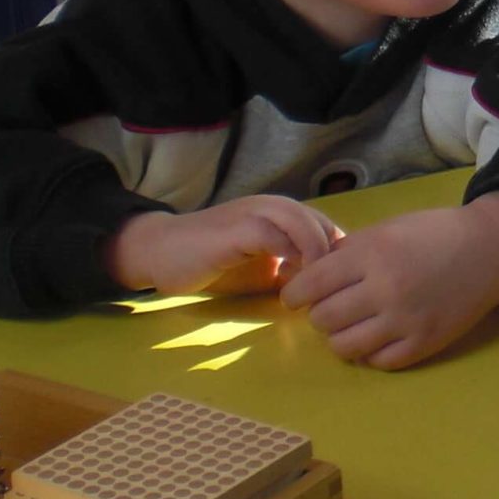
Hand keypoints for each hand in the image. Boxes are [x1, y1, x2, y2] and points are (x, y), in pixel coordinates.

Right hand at [105, 196, 342, 298]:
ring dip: (315, 255)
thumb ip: (292, 271)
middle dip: (333, 259)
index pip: (328, 229)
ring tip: (316, 287)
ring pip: (303, 223)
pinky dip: (289, 256)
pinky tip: (289, 282)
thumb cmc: (214, 264)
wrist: (160, 253)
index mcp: (282, 214)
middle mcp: (273, 206)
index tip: (338, 288)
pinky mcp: (236, 228)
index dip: (338, 258)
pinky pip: (274, 236)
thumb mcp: (263, 269)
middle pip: (323, 224)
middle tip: (331, 292)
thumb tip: (326, 290)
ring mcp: (254, 213)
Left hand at [280, 193, 498, 369]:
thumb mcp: (386, 229)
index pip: (311, 285)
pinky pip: (378, 362)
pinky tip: (376, 337)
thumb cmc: (434, 234)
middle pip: (323, 319)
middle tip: (332, 307)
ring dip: (340, 337)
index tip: (297, 296)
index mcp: (373, 254)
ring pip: (344, 347)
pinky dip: (370, 352)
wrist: (489, 251)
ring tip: (352, 325)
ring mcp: (406, 321)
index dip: (295, 294)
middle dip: (320, 314)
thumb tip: (306, 275)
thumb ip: (347, 252)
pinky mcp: (424, 343)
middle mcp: (386, 289)